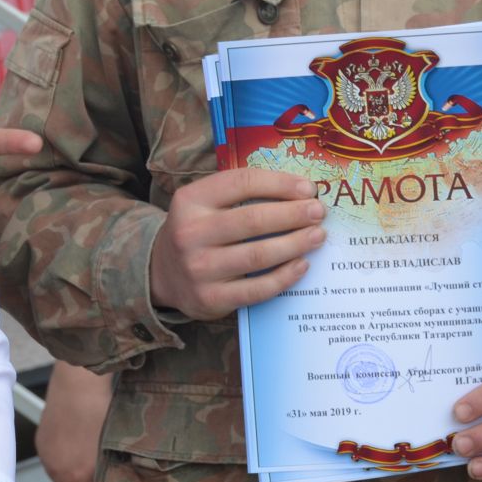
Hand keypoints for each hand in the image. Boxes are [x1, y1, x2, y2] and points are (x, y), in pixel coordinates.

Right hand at [35, 363, 110, 481]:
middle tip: (89, 480)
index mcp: (79, 477)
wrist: (79, 385)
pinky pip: (50, 460)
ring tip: (81, 455)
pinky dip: (59, 457)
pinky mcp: (41, 442)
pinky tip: (71, 440)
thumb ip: (104, 476)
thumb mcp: (111, 451)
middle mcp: (60, 472)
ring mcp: (48, 457)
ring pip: (56, 477)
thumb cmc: (103, 414)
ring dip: (66, 473)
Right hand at [148, 169, 323, 320]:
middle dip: (293, 214)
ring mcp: (199, 268)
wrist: (163, 273)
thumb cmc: (198, 231)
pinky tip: (302, 265)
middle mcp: (190, 233)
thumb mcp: (204, 203)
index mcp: (190, 200)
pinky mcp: (210, 298)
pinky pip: (257, 289)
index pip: (242, 183)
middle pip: (253, 220)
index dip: (279, 184)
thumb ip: (241, 194)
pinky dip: (284, 276)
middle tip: (318, 212)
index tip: (308, 188)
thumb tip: (298, 192)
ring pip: (258, 255)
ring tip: (317, 236)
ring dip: (295, 244)